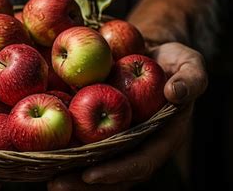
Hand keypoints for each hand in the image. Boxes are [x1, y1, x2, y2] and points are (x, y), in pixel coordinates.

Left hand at [48, 42, 206, 190]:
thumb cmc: (172, 61)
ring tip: (45, 179)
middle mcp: (139, 144)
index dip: (117, 171)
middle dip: (85, 184)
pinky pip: (86, 146)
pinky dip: (66, 153)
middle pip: (113, 174)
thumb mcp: (189, 63)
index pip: (141, 161)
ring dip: (71, 175)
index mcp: (162, 136)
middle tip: (56, 185)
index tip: (90, 174)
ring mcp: (120, 140)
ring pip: (96, 166)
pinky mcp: (104, 130)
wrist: (151, 55)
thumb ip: (190, 78)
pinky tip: (42, 154)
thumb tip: (175, 94)